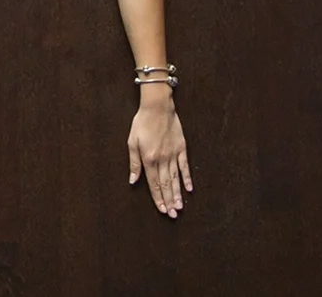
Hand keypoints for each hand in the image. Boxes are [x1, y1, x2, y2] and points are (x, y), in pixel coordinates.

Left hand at [127, 98, 191, 216]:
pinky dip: (187, 178)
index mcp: (149, 159)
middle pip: (166, 184)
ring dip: (177, 193)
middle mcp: (162, 159)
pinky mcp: (181, 148)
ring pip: (176, 178)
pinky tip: (189, 189)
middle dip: (169, 201)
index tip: (162, 210)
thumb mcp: (132, 142)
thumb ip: (134, 163)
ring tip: (180, 207)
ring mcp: (173, 154)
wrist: (157, 106)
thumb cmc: (142, 123)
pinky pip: (185, 166)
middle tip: (173, 215)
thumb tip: (133, 181)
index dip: (158, 198)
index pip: (154, 184)